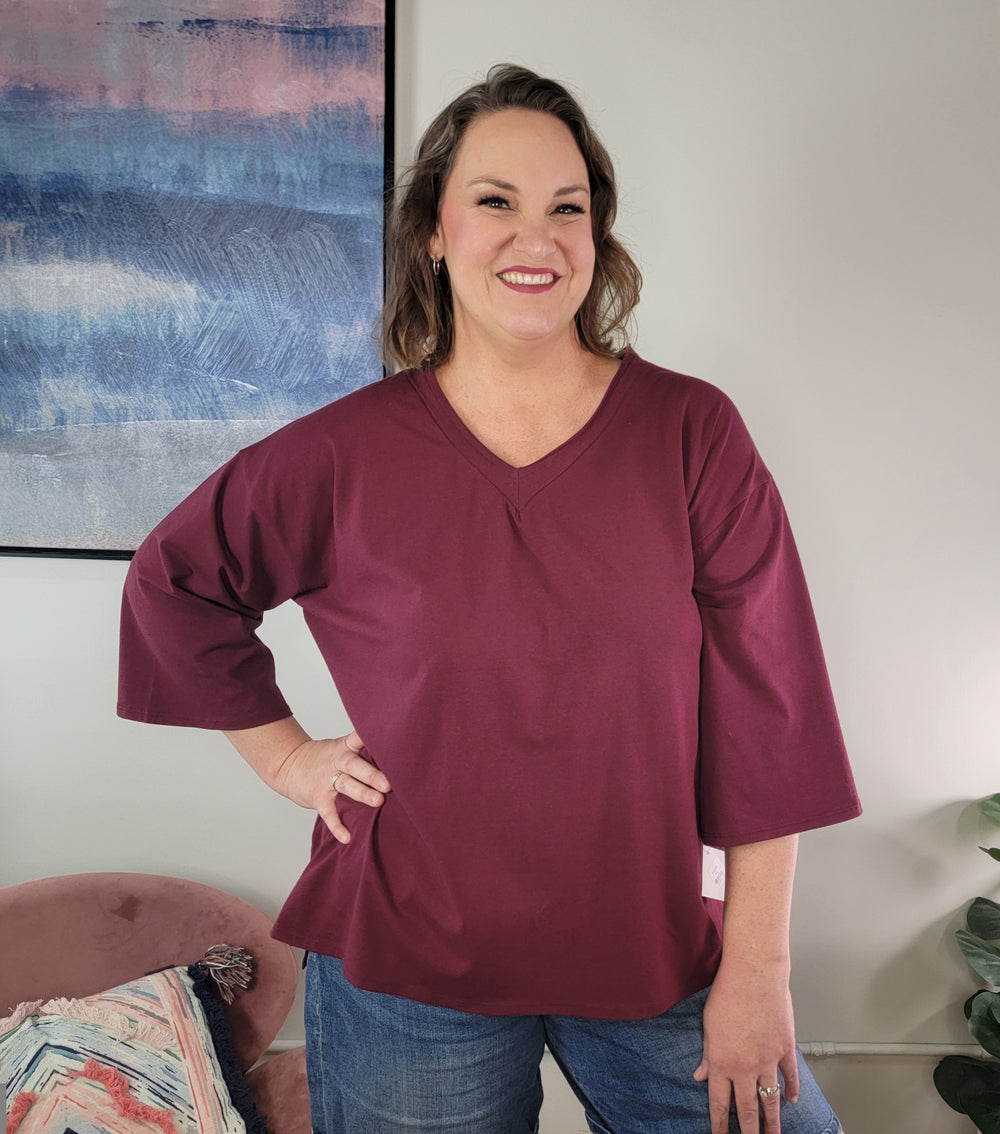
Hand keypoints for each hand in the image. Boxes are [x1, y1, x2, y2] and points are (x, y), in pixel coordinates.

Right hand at [273, 729, 390, 844]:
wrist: (289, 765)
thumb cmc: (325, 757)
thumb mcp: (342, 746)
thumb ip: (364, 751)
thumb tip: (399, 757)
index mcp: (345, 747)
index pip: (359, 737)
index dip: (371, 737)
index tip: (388, 739)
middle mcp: (337, 761)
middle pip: (355, 765)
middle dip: (372, 774)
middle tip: (388, 783)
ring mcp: (326, 780)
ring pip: (345, 785)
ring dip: (361, 793)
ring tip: (378, 801)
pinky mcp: (318, 798)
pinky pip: (328, 813)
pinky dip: (337, 826)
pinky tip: (347, 837)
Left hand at [692, 968, 798, 1133]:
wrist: (754, 975)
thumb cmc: (727, 993)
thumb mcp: (708, 1025)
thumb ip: (707, 1055)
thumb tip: (701, 1076)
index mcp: (722, 1062)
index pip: (720, 1103)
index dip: (720, 1125)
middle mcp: (745, 1067)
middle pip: (748, 1109)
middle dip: (749, 1133)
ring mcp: (768, 1060)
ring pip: (771, 1100)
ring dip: (773, 1122)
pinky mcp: (785, 1049)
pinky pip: (790, 1076)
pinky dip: (792, 1090)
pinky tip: (792, 1101)